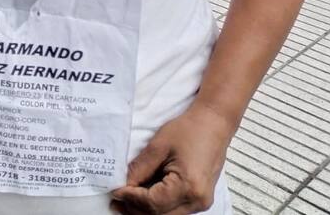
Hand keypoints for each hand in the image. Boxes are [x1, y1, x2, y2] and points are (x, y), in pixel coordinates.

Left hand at [110, 106, 232, 214]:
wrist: (213, 123)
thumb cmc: (190, 129)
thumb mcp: (159, 146)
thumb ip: (140, 169)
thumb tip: (123, 185)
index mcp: (188, 186)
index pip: (152, 204)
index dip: (131, 199)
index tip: (115, 191)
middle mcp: (197, 200)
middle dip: (134, 209)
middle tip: (116, 200)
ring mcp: (200, 202)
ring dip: (145, 210)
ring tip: (126, 199)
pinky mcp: (199, 199)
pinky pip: (174, 210)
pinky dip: (157, 206)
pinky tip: (143, 197)